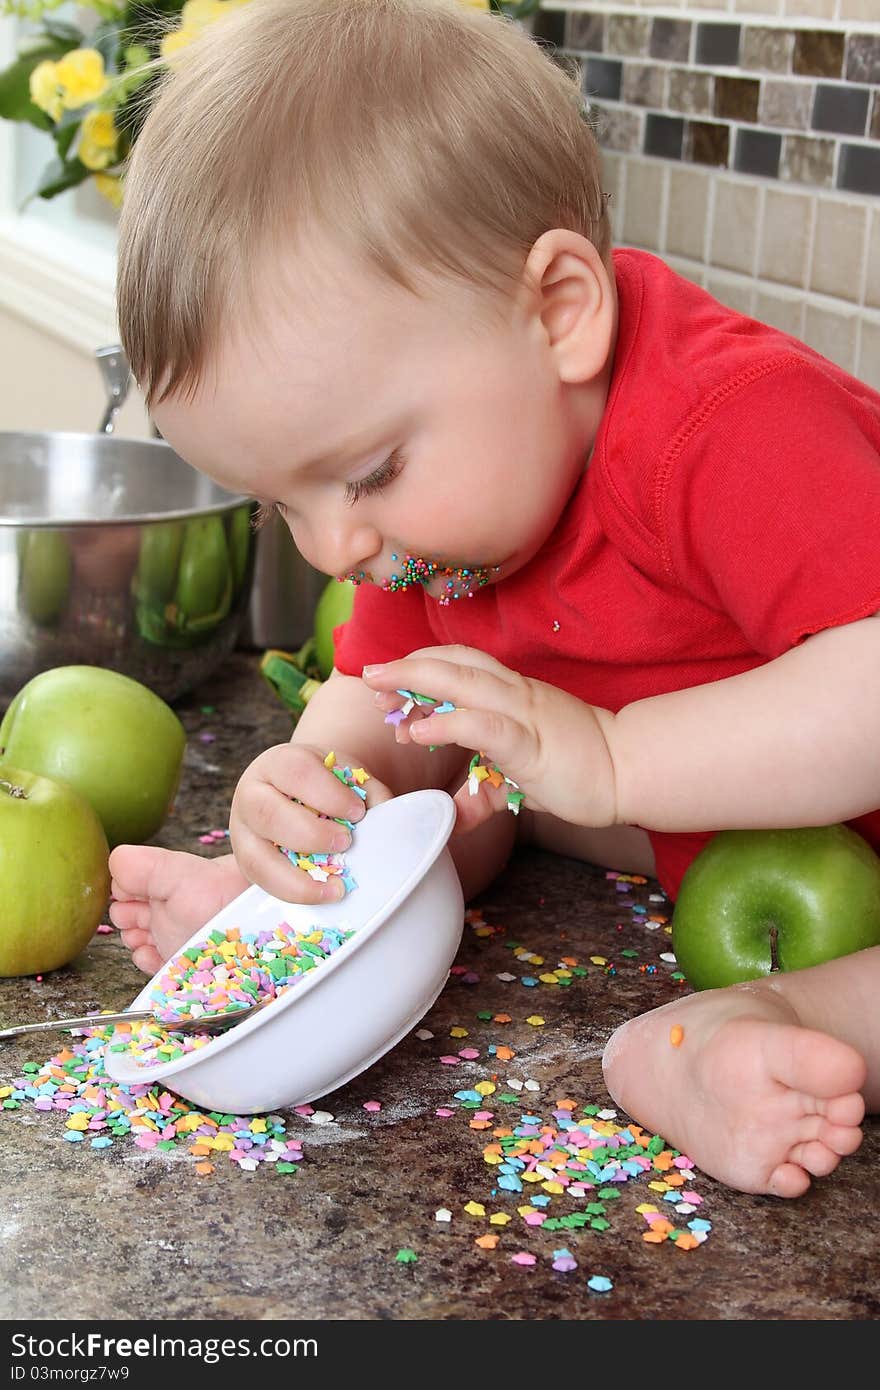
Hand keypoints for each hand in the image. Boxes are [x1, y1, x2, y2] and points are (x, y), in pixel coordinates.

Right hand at [229, 743, 392, 900]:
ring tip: (337, 886)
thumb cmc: (321, 785)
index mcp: (278, 763)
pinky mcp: (245, 861)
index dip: (328, 794)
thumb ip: (366, 791)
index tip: (358, 812)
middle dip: (311, 834)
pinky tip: (322, 894)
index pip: (296, 771)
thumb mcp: (343, 776)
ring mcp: (242, 831)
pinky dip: (293, 892)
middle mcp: (251, 794)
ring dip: (298, 878)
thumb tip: (387, 818)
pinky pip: (262, 882)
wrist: (292, 794)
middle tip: (346, 843)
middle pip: (269, 814)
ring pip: (257, 857)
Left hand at [361, 646, 617, 833]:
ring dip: (415, 680)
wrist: (630, 771)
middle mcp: (514, 693)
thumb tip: (458, 814)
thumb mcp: (522, 778)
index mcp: (513, 694)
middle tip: (370, 675)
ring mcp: (523, 713)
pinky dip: (446, 723)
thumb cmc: (581, 769)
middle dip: (406, 665)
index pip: (460, 664)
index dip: (422, 666)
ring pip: (462, 682)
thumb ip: (488, 789)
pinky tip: (419, 730)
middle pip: (452, 663)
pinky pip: (482, 725)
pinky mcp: (530, 742)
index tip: (388, 681)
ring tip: (380, 688)